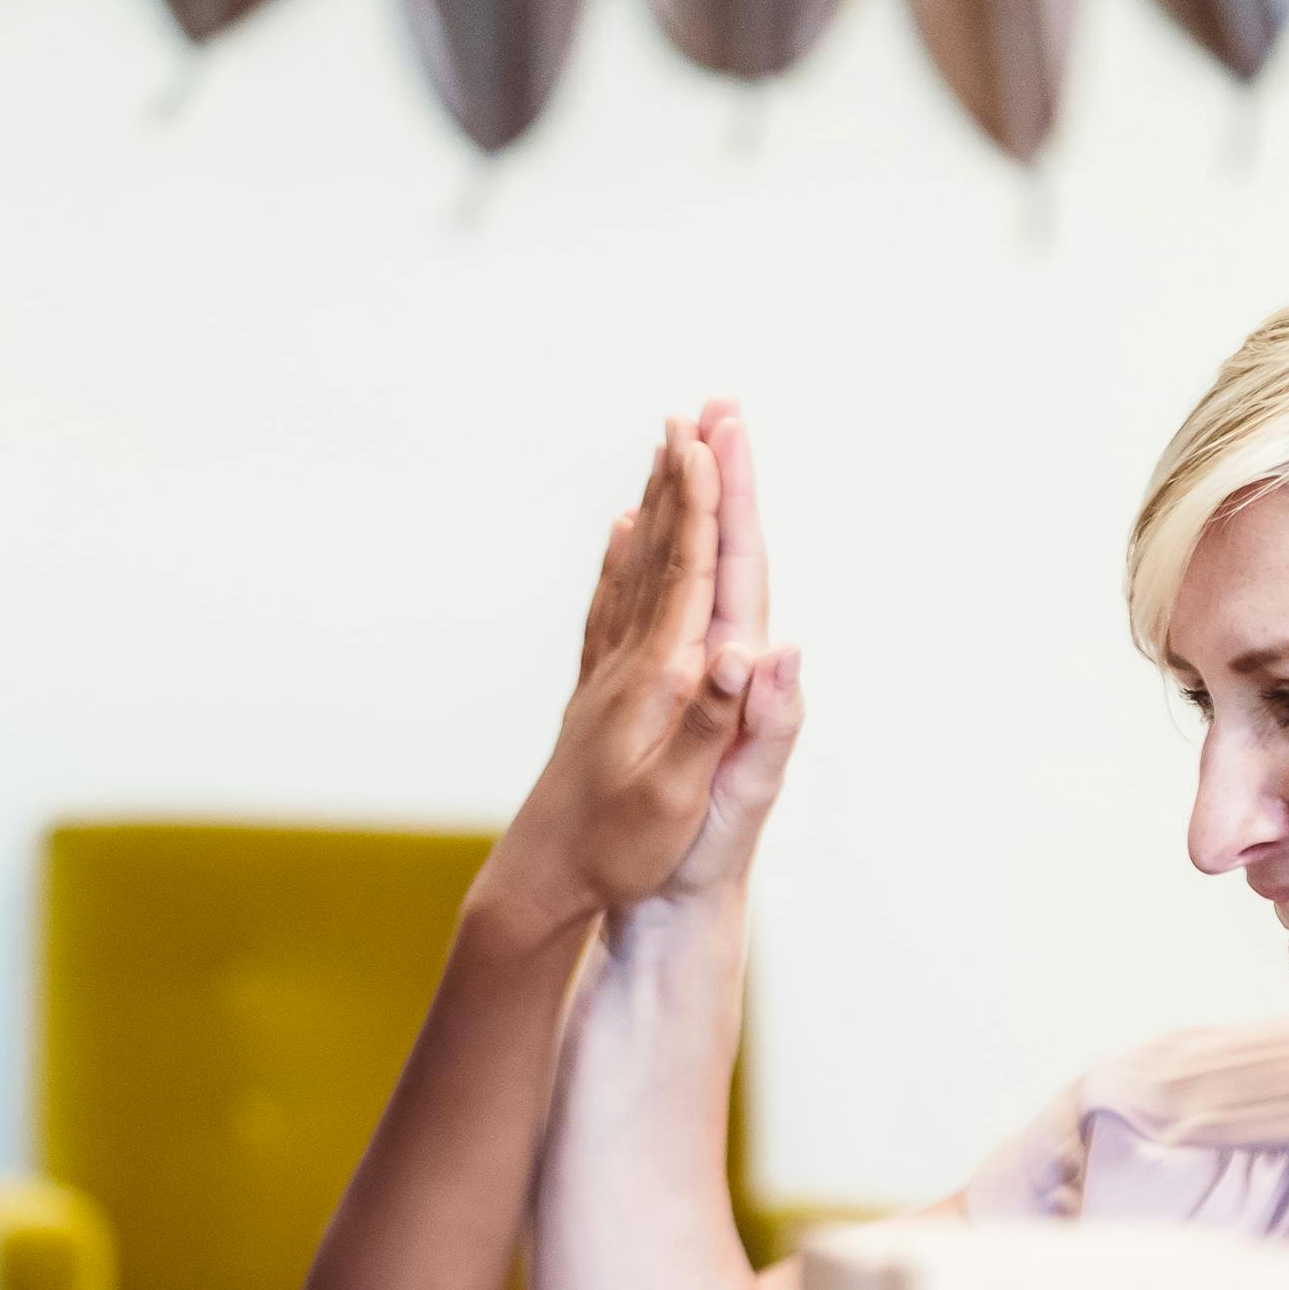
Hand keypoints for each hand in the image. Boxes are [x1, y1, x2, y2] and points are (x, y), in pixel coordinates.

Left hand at [485, 417, 799, 934]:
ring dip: (658, 503)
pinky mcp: (599, 695)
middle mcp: (632, 662)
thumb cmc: (615, 850)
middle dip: (684, 478)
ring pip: (638, 567)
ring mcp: (611, 675)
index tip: (709, 438)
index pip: (689, 573)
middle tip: (698, 408)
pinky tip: (624, 532)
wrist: (541, 881)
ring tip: (667, 446)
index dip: (703, 505)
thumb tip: (747, 653)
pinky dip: (624, 559)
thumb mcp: (674, 799)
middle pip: (665, 551)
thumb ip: (712, 723)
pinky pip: (614, 605)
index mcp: (660, 680)